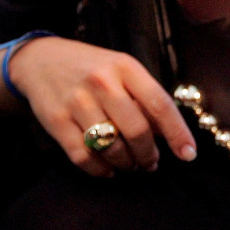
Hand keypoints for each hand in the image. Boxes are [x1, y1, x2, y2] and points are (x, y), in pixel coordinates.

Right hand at [8, 37, 196, 176]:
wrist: (41, 60)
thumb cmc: (93, 68)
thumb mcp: (122, 70)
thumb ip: (145, 97)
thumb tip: (168, 134)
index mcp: (125, 67)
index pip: (159, 104)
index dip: (177, 133)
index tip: (188, 153)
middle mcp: (102, 83)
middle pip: (137, 130)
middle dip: (149, 154)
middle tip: (151, 162)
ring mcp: (77, 102)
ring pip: (111, 147)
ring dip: (127, 164)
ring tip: (131, 164)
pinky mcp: (56, 121)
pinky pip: (84, 157)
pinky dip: (100, 170)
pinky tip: (108, 169)